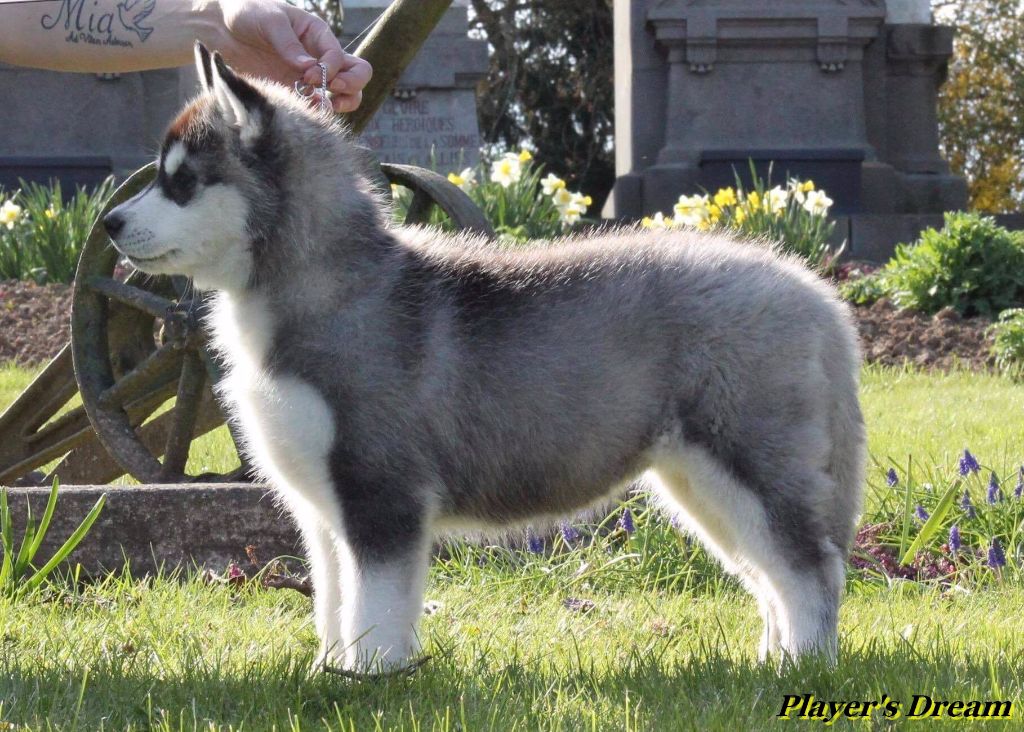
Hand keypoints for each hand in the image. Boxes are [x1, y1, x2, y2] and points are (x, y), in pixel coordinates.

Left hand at [211, 0, 371, 112]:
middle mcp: (320, 56)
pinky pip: (319, 107)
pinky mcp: (296, 92)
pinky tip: (304, 110)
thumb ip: (289, 44)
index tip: (307, 74)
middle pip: (358, 75)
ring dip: (341, 103)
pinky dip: (318, 112)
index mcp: (318, 34)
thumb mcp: (269, 20)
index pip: (339, 57)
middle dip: (350, 86)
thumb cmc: (247, 13)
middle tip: (330, 91)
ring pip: (346, 95)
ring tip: (320, 105)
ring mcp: (310, 77)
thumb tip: (310, 67)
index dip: (329, 70)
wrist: (220, 27)